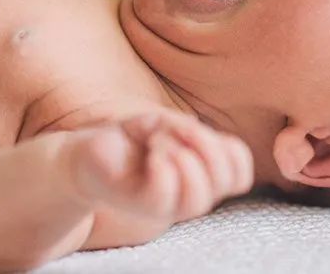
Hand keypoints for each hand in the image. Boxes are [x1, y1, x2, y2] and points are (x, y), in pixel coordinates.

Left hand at [69, 111, 253, 223]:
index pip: (241, 174)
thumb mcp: (165, 123)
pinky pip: (165, 192)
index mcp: (202, 175)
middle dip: (207, 146)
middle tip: (176, 131)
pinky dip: (161, 163)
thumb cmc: (130, 140)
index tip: (198, 132)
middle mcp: (189, 194)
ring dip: (183, 156)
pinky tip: (149, 153)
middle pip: (226, 182)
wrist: (88, 154)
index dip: (231, 151)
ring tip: (159, 145)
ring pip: (199, 198)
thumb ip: (188, 130)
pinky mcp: (141, 206)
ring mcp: (167, 205)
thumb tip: (200, 138)